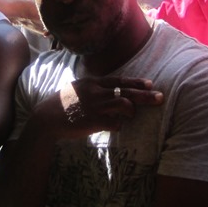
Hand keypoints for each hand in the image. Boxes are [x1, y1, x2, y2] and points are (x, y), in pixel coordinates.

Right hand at [33, 77, 163, 139]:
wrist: (47, 118)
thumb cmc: (61, 104)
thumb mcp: (77, 88)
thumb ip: (92, 88)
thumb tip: (108, 91)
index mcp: (92, 82)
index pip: (119, 80)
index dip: (136, 83)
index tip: (150, 84)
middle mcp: (96, 92)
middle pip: (126, 91)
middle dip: (145, 95)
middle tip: (160, 97)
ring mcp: (96, 106)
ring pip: (123, 105)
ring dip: (131, 111)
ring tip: (132, 115)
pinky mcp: (94, 121)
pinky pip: (115, 123)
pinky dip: (119, 125)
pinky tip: (117, 126)